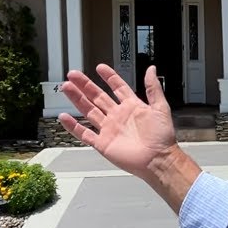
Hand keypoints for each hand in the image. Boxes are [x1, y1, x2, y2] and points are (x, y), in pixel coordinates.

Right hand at [58, 64, 176, 179]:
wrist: (158, 160)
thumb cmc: (162, 137)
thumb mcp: (161, 108)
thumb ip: (153, 88)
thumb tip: (151, 69)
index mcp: (132, 107)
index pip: (117, 87)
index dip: (109, 77)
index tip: (100, 68)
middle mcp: (118, 117)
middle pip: (98, 97)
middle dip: (85, 85)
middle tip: (73, 75)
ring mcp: (109, 130)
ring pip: (89, 111)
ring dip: (77, 99)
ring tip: (67, 87)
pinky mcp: (103, 144)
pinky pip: (85, 134)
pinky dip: (74, 126)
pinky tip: (65, 116)